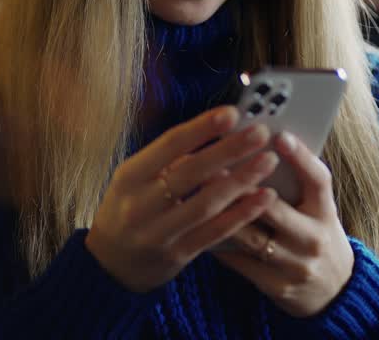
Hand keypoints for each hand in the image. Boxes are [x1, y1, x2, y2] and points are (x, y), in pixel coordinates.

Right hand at [85, 106, 279, 291]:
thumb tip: (214, 130)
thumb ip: (167, 159)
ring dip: (242, 181)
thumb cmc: (129, 208)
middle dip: (229, 150)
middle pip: (191, 173)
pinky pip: (215, 233)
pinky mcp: (178, 255)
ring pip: (206, 204)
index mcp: (130, 176)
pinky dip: (241, 214)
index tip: (232, 113)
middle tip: (260, 133)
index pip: (169, 145)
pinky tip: (264, 198)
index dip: (202, 127)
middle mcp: (141, 204)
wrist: (110, 265)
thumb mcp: (135, 179)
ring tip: (268, 160)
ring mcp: (159, 233)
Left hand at [211, 132, 354, 317]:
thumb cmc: (315, 236)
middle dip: (243, 186)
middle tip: (216, 164)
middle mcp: (314, 239)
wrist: (333, 291)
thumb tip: (260, 148)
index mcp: (325, 212)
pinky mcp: (276, 286)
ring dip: (223, 215)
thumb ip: (297, 184)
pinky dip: (219, 244)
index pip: (318, 180)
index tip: (279, 136)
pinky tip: (199, 228)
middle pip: (274, 208)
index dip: (300, 157)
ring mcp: (296, 265)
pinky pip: (241, 262)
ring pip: (252, 237)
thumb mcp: (318, 210)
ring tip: (199, 194)